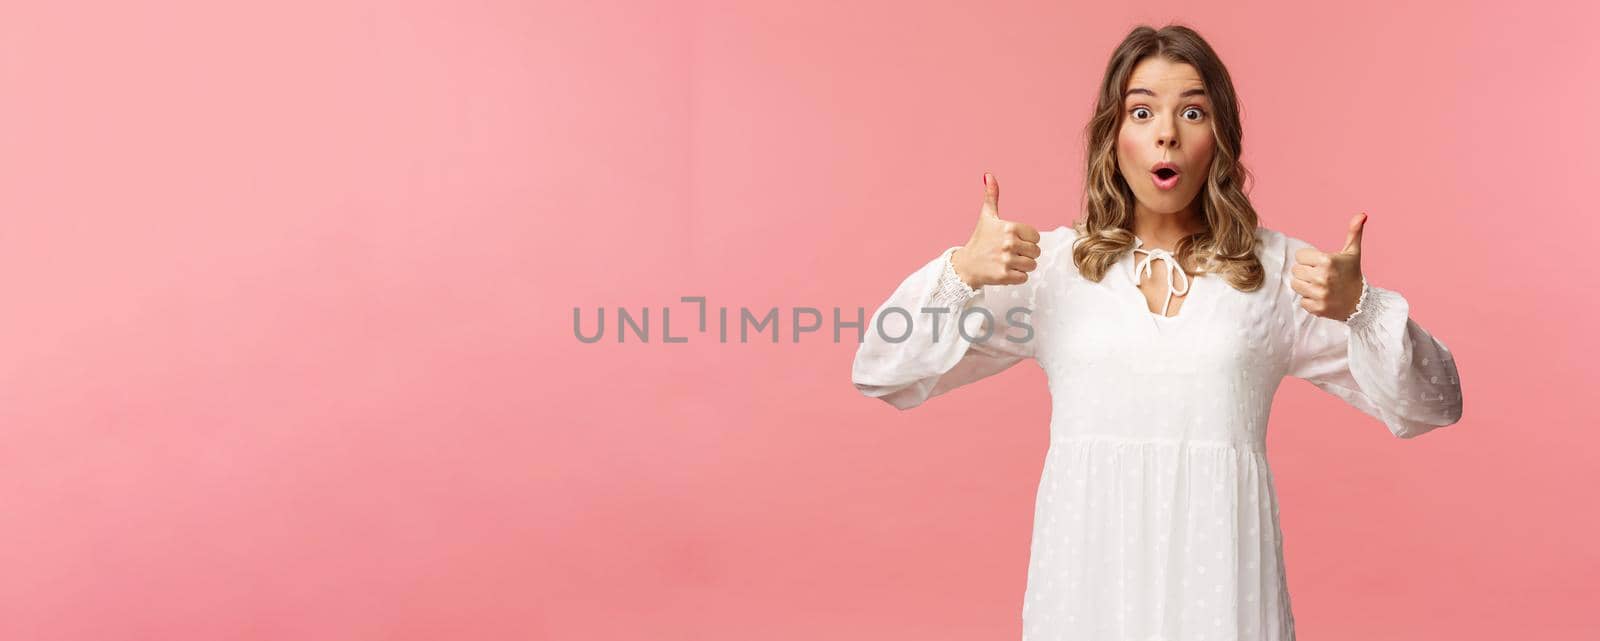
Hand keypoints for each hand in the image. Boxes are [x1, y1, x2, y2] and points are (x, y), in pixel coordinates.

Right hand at [952, 172, 1041, 287]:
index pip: (1036, 236)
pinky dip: (1017, 277)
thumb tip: (988, 175)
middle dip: (1026, 254)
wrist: (966, 265)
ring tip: (1009, 263)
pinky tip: (1006, 271)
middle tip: (1011, 253)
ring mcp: (1006, 260)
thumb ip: (991, 196)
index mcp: (1009, 227)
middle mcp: (1008, 243)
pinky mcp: (1004, 276)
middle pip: (1036, 252)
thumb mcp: (986, 216)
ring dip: (1023, 266)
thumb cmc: (979, 240)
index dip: (1027, 240)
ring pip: (1032, 265)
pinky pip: (1024, 277)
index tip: (1015, 241)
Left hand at [1291, 212, 1367, 320]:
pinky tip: (1322, 297)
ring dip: (1305, 286)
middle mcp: (1321, 277)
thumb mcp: (1353, 252)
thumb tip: (1362, 214)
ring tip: (1319, 285)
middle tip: (1320, 275)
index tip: (1320, 263)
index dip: (1308, 259)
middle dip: (1306, 272)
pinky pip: (1302, 301)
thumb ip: (1353, 232)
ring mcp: (1319, 294)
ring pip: (1295, 285)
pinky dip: (1309, 300)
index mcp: (1326, 261)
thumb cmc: (1352, 274)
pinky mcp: (1317, 308)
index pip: (1299, 256)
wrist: (1361, 302)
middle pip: (1296, 270)